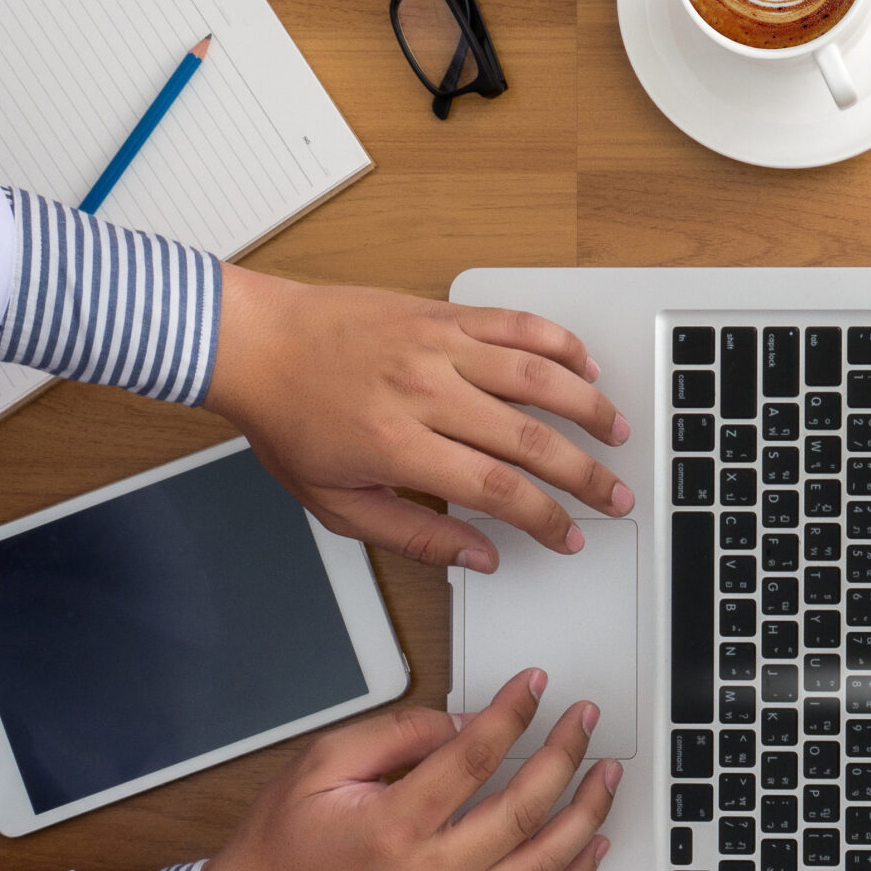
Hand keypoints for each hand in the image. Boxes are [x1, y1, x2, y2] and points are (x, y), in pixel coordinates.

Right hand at [199, 670, 621, 870]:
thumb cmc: (283, 844)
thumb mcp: (320, 765)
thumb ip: (395, 735)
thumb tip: (461, 721)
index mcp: (394, 826)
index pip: (474, 757)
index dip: (513, 712)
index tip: (535, 685)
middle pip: (523, 809)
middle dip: (565, 755)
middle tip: (585, 719)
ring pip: (545, 862)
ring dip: (587, 813)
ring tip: (606, 772)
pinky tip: (597, 843)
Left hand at [206, 263, 633, 571]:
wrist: (254, 343)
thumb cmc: (288, 421)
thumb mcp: (336, 503)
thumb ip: (414, 536)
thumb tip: (479, 557)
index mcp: (399, 445)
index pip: (498, 490)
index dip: (546, 519)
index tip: (568, 535)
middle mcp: (426, 392)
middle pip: (531, 438)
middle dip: (585, 475)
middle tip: (614, 495)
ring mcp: (437, 346)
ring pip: (536, 376)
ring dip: (588, 407)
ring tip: (616, 431)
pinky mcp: (441, 313)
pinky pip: (514, 322)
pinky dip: (557, 341)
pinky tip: (583, 363)